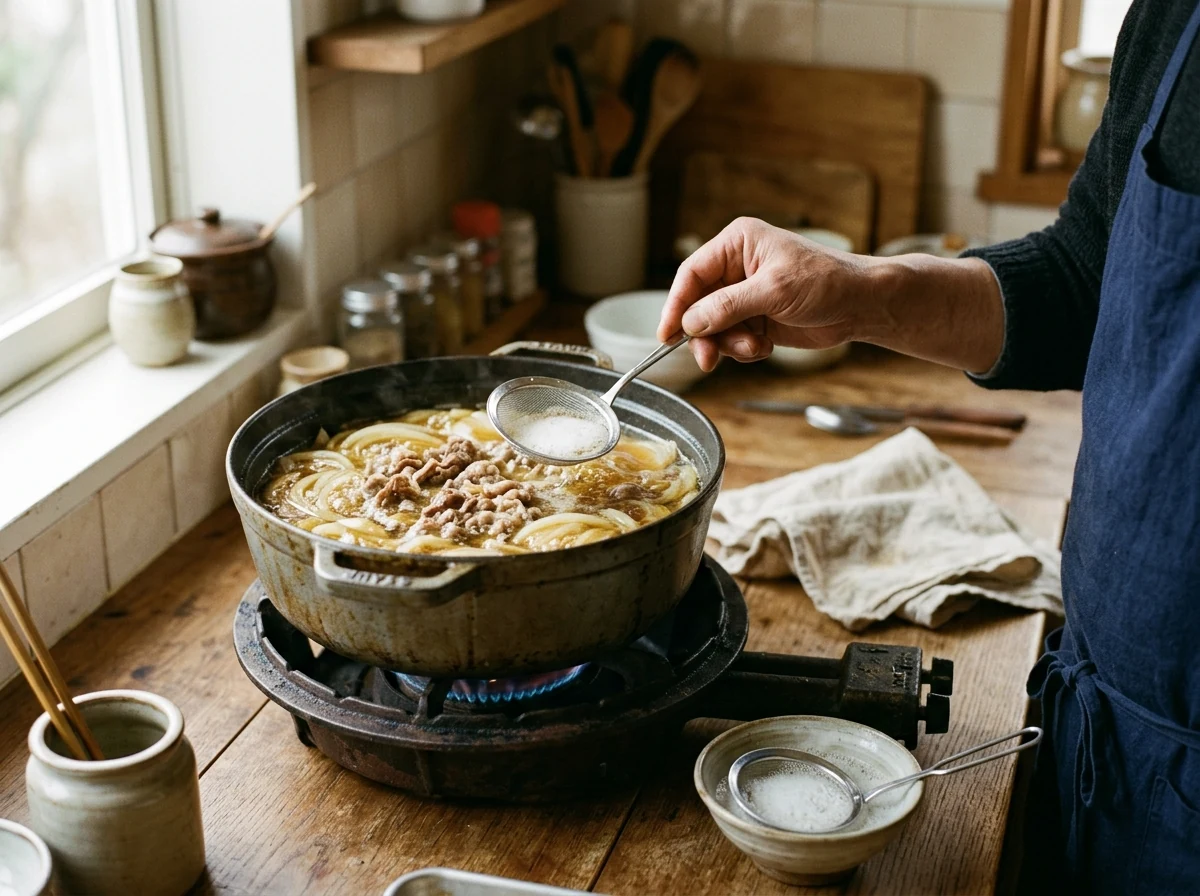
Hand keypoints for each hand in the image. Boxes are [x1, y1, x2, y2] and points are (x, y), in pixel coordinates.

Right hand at [657, 218, 872, 371]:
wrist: (861, 305)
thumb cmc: (827, 281)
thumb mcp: (774, 291)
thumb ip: (727, 307)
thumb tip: (689, 323)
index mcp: (738, 244)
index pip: (692, 274)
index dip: (676, 305)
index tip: (666, 334)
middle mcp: (736, 268)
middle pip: (698, 305)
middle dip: (705, 333)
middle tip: (708, 358)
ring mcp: (745, 295)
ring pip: (713, 328)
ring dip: (728, 344)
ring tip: (754, 347)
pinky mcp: (755, 318)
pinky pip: (732, 340)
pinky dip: (743, 349)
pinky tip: (765, 346)